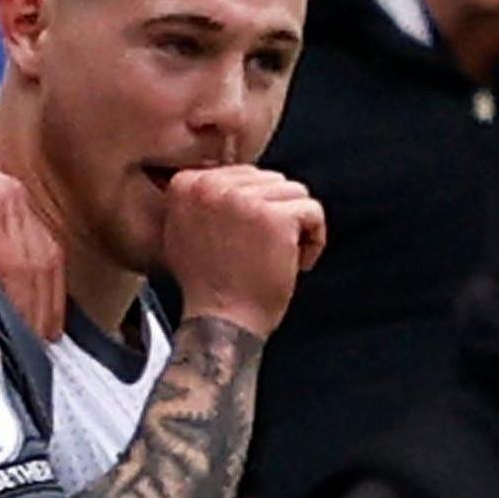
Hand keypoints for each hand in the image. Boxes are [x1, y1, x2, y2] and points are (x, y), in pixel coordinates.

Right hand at [0, 133, 66, 332]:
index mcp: (2, 196)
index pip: (40, 250)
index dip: (46, 292)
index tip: (42, 325)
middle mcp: (10, 197)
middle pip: (46, 259)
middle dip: (47, 305)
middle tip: (40, 342)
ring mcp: (1, 202)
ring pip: (37, 265)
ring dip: (35, 308)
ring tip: (27, 341)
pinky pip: (16, 264)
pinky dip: (19, 297)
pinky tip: (11, 324)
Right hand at [157, 165, 325, 336]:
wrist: (220, 323)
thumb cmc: (208, 286)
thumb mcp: (184, 233)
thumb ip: (202, 200)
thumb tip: (233, 179)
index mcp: (187, 185)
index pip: (243, 175)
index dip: (253, 209)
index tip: (245, 241)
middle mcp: (211, 186)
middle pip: (270, 180)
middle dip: (275, 215)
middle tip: (262, 253)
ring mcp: (244, 199)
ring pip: (294, 193)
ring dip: (295, 227)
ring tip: (278, 258)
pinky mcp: (274, 216)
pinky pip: (312, 210)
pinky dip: (314, 239)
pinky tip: (297, 264)